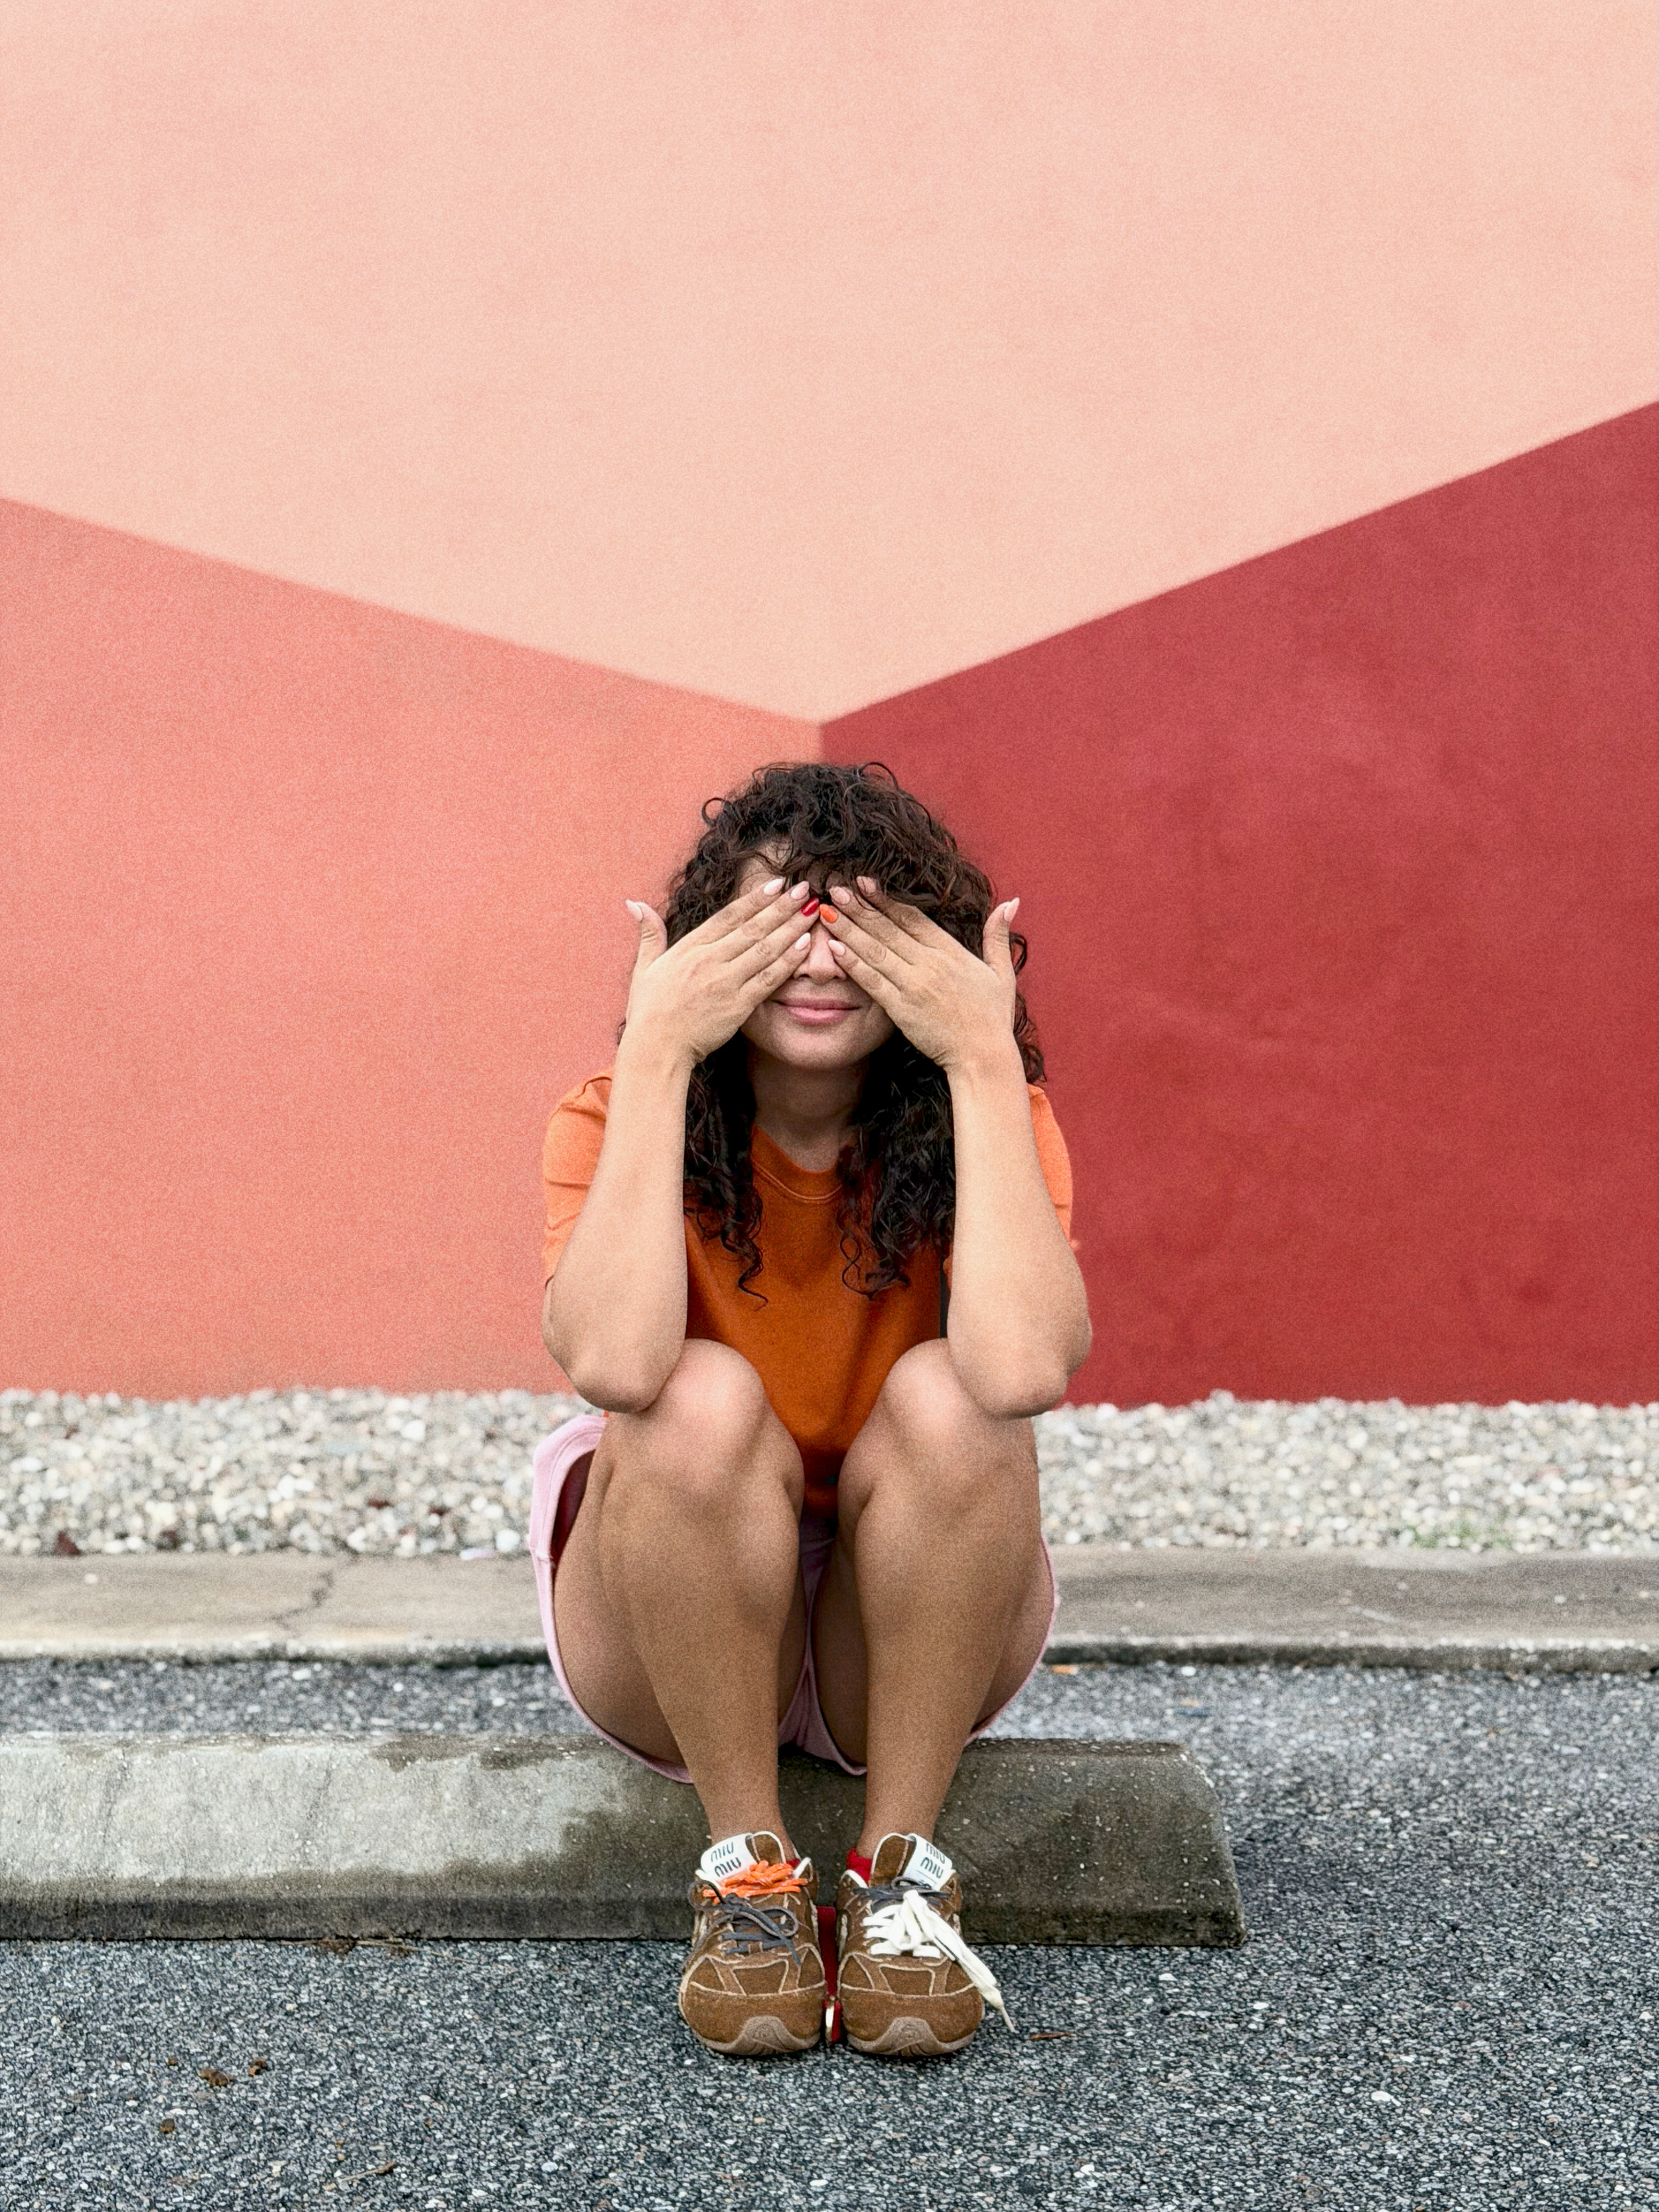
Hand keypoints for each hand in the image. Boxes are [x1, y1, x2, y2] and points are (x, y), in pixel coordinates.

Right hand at [622, 878, 812, 1065]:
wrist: (656, 1048)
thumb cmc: (649, 1010)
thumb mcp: (644, 967)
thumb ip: (649, 934)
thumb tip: (635, 903)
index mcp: (690, 947)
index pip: (729, 916)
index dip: (755, 898)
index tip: (777, 883)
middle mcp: (710, 959)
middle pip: (753, 927)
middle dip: (781, 906)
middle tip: (805, 889)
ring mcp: (725, 981)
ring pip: (765, 948)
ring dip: (791, 927)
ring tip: (812, 910)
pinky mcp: (738, 1005)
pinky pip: (768, 978)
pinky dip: (788, 960)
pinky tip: (805, 944)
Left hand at [817, 877, 1020, 1072]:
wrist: (984, 1056)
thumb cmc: (993, 1017)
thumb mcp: (1002, 973)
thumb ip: (998, 936)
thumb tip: (1010, 902)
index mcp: (950, 951)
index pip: (911, 918)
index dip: (885, 899)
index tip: (863, 882)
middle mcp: (930, 964)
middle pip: (888, 929)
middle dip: (859, 907)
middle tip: (834, 887)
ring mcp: (914, 986)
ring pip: (875, 951)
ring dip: (849, 929)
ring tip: (827, 910)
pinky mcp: (901, 1009)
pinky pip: (873, 982)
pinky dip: (853, 963)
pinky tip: (834, 948)